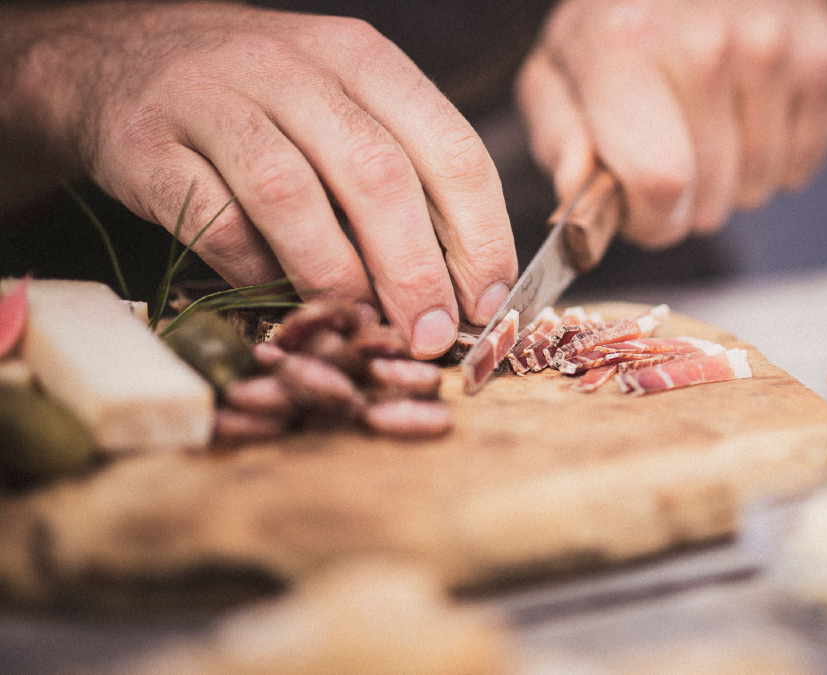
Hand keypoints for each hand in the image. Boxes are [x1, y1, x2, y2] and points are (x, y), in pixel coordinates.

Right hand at [2, 2, 516, 357]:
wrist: (118, 58)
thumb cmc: (262, 99)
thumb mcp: (343, 107)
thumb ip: (405, 175)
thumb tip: (465, 282)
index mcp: (362, 60)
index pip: (450, 148)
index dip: (480, 234)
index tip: (489, 298)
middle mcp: (292, 68)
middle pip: (377, 177)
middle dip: (416, 271)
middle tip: (431, 334)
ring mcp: (215, 100)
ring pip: (294, 199)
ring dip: (338, 279)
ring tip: (365, 327)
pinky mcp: (149, 143)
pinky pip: (218, 222)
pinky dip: (258, 272)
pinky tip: (282, 297)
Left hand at [517, 0, 826, 247]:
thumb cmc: (624, 24)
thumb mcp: (560, 68)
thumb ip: (559, 138)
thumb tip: (578, 192)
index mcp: (628, 47)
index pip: (660, 184)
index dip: (648, 219)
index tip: (638, 204)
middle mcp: (711, 45)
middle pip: (710, 202)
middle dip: (684, 202)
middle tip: (671, 149)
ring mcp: (777, 50)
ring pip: (756, 190)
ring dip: (730, 181)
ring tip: (709, 124)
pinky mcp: (826, 60)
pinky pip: (799, 169)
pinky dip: (774, 159)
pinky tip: (748, 112)